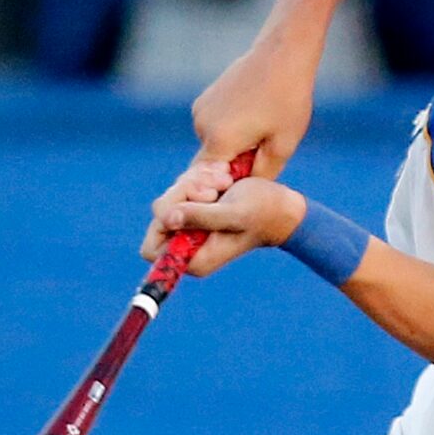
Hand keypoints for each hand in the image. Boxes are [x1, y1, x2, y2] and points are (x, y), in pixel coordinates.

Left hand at [141, 168, 306, 276]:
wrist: (282, 206)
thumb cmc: (263, 212)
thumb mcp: (233, 214)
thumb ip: (201, 217)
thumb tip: (167, 219)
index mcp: (194, 258)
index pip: (151, 248)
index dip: (161, 224)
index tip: (186, 206)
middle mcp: (188, 245)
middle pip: (160, 215)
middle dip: (184, 194)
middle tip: (213, 189)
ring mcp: (191, 225)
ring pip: (171, 196)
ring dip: (196, 181)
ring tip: (224, 181)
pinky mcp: (197, 208)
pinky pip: (183, 186)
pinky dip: (200, 176)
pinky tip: (223, 176)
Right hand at [191, 38, 315, 178]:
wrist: (283, 53)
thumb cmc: (287, 98)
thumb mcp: (282, 145)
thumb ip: (261, 175)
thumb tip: (246, 192)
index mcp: (218, 140)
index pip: (211, 182)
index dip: (230, 188)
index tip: (251, 179)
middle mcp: (201, 126)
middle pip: (212, 165)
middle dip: (234, 167)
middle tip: (265, 150)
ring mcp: (200, 110)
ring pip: (214, 145)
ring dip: (234, 147)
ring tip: (262, 130)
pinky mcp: (205, 99)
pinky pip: (215, 128)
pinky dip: (231, 131)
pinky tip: (255, 115)